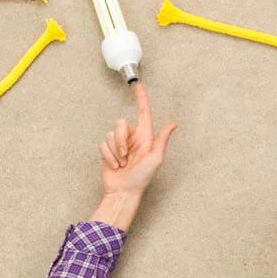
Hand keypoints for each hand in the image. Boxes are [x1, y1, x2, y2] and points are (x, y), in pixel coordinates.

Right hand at [98, 81, 177, 202]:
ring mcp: (119, 144)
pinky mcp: (108, 150)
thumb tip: (173, 124)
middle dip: (121, 139)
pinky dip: (108, 156)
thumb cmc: (141, 178)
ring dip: (115, 151)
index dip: (141, 98)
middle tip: (126, 156)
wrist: (124, 191)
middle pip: (120, 123)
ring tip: (122, 164)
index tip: (138, 85)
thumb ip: (162, 140)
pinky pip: (103, 144)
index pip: (143, 113)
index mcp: (145, 137)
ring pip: (111, 134)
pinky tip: (115, 166)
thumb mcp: (155, 159)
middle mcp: (132, 137)